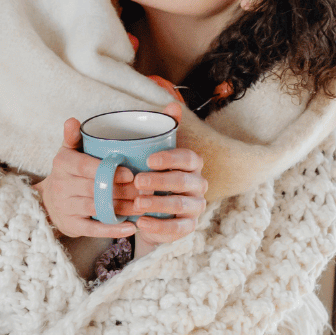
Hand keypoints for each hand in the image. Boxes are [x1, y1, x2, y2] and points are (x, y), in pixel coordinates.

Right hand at [35, 118, 139, 239]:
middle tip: (146, 190)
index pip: (86, 167)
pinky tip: (131, 226)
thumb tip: (72, 120)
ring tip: (144, 205)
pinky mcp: (72, 226)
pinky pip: (94, 229)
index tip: (131, 173)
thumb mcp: (68, 152)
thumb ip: (73, 136)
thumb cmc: (68, 173)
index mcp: (63, 164)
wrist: (49, 202)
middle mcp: (61, 186)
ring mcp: (66, 207)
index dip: (108, 171)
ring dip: (123, 208)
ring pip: (97, 208)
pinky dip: (113, 229)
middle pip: (95, 189)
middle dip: (122, 190)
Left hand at [131, 99, 208, 245]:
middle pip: (185, 182)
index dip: (171, 158)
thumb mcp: (149, 152)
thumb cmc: (149, 174)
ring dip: (160, 205)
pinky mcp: (187, 227)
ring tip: (138, 204)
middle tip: (138, 183)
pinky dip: (161, 228)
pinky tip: (142, 223)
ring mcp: (194, 207)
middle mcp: (197, 184)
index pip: (189, 158)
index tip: (149, 160)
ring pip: (183, 206)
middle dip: (162, 182)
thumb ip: (160, 130)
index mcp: (191, 164)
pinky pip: (179, 229)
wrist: (145, 207)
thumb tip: (172, 105)